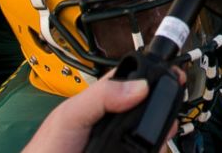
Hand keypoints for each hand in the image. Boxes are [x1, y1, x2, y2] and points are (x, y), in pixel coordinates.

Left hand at [23, 75, 177, 152]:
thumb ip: (101, 95)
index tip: (173, 75)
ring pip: (151, 133)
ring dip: (161, 132)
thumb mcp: (71, 114)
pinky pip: (147, 151)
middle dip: (163, 107)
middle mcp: (115, 119)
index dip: (154, 76)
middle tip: (172, 110)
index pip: (134, 79)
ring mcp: (121, 142)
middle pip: (149, 107)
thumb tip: (140, 86)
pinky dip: (155, 149)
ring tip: (162, 135)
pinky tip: (155, 149)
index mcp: (103, 100)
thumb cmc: (47, 149)